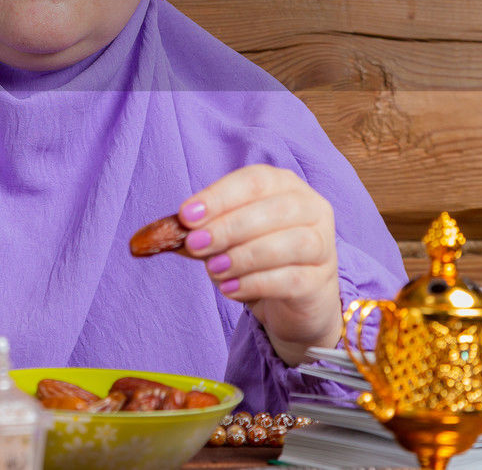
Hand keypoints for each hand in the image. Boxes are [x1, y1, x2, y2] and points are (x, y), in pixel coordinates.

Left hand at [178, 164, 341, 365]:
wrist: (290, 300)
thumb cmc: (254, 257)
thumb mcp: (222, 239)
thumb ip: (197, 232)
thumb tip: (158, 234)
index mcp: (283, 185)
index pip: (254, 181)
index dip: (219, 197)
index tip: (186, 216)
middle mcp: (310, 207)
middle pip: (274, 210)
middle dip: (228, 227)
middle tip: (194, 245)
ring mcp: (323, 244)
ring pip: (289, 243)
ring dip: (244, 256)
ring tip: (212, 270)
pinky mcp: (322, 281)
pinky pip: (292, 279)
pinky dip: (257, 283)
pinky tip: (231, 290)